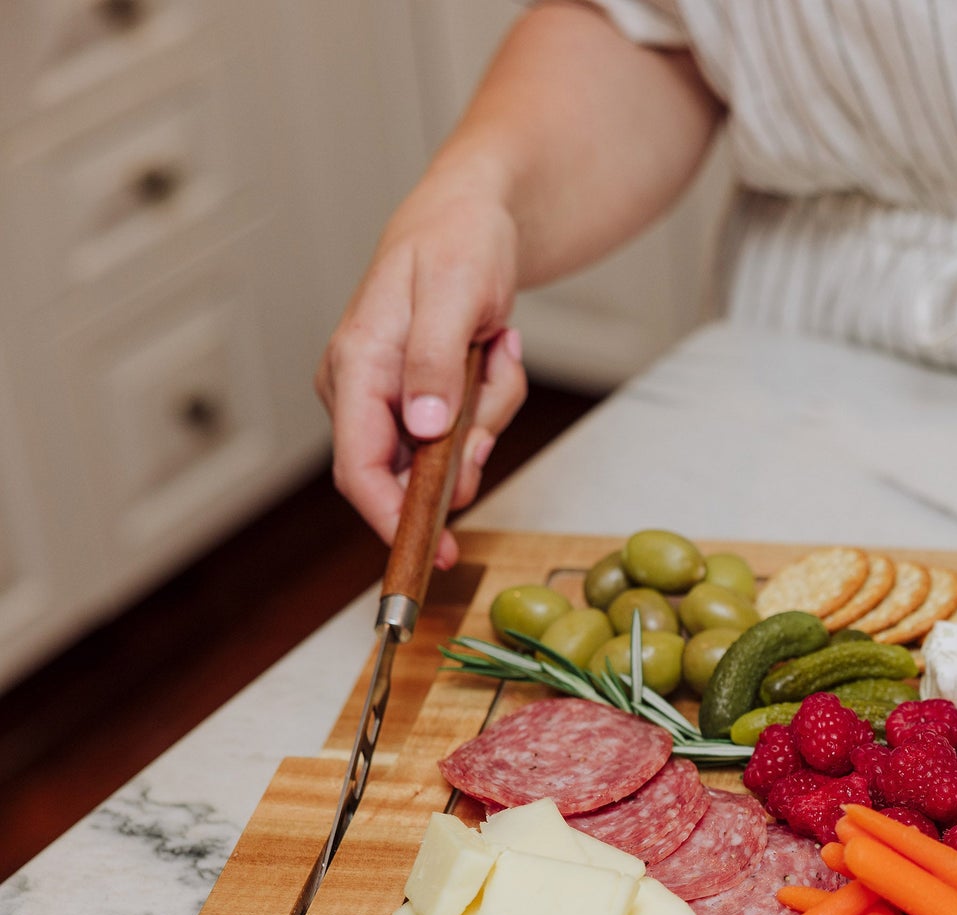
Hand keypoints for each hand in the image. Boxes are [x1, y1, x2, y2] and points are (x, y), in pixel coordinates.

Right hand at [316, 180, 526, 568]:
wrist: (473, 217)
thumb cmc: (457, 242)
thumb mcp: (453, 294)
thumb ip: (436, 363)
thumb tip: (422, 429)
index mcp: (355, 366)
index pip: (358, 467)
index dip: (389, 518)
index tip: (429, 551)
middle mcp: (361, 389)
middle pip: (411, 470)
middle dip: (465, 449)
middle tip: (496, 382)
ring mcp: (390, 397)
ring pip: (449, 452)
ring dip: (488, 409)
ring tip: (494, 341)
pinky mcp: (420, 398)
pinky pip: (466, 429)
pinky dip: (491, 398)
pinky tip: (493, 345)